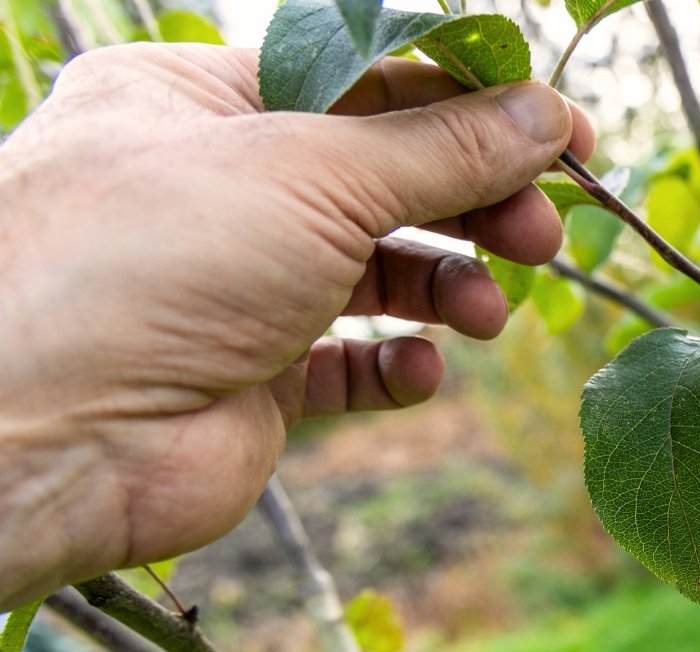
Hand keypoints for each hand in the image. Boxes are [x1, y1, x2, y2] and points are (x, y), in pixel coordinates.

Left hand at [0, 44, 592, 609]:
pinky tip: (414, 371)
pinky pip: (349, 362)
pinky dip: (395, 365)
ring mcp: (233, 284)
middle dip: (473, 202)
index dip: (471, 104)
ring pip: (377, 270)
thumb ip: (442, 148)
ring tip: (484, 313)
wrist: (47, 437)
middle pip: (384, 176)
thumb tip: (546, 117)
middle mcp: (215, 185)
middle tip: (543, 232)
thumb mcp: (313, 172)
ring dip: (446, 286)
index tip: (564, 134)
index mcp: (200, 99)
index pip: (365, 81)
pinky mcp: (250, 376)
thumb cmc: (147, 262)